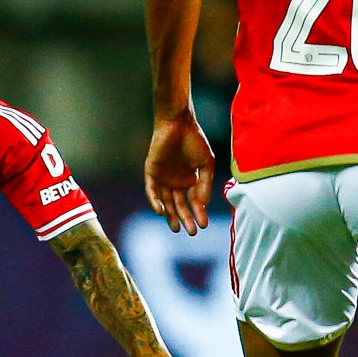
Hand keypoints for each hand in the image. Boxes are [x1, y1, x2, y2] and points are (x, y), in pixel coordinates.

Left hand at [145, 113, 214, 234]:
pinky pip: (152, 191)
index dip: (198, 213)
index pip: (193, 202)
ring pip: (165, 201)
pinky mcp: (151, 172)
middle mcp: (176, 182)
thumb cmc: (195, 141)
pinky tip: (162, 212)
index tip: (204, 225)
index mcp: (189, 180)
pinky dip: (155, 201)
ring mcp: (163, 178)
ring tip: (176, 228)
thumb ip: (205, 184)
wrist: (179, 124)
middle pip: (179, 205)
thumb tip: (202, 204)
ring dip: (170, 215)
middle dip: (185, 218)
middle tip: (191, 232)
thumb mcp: (206, 164)